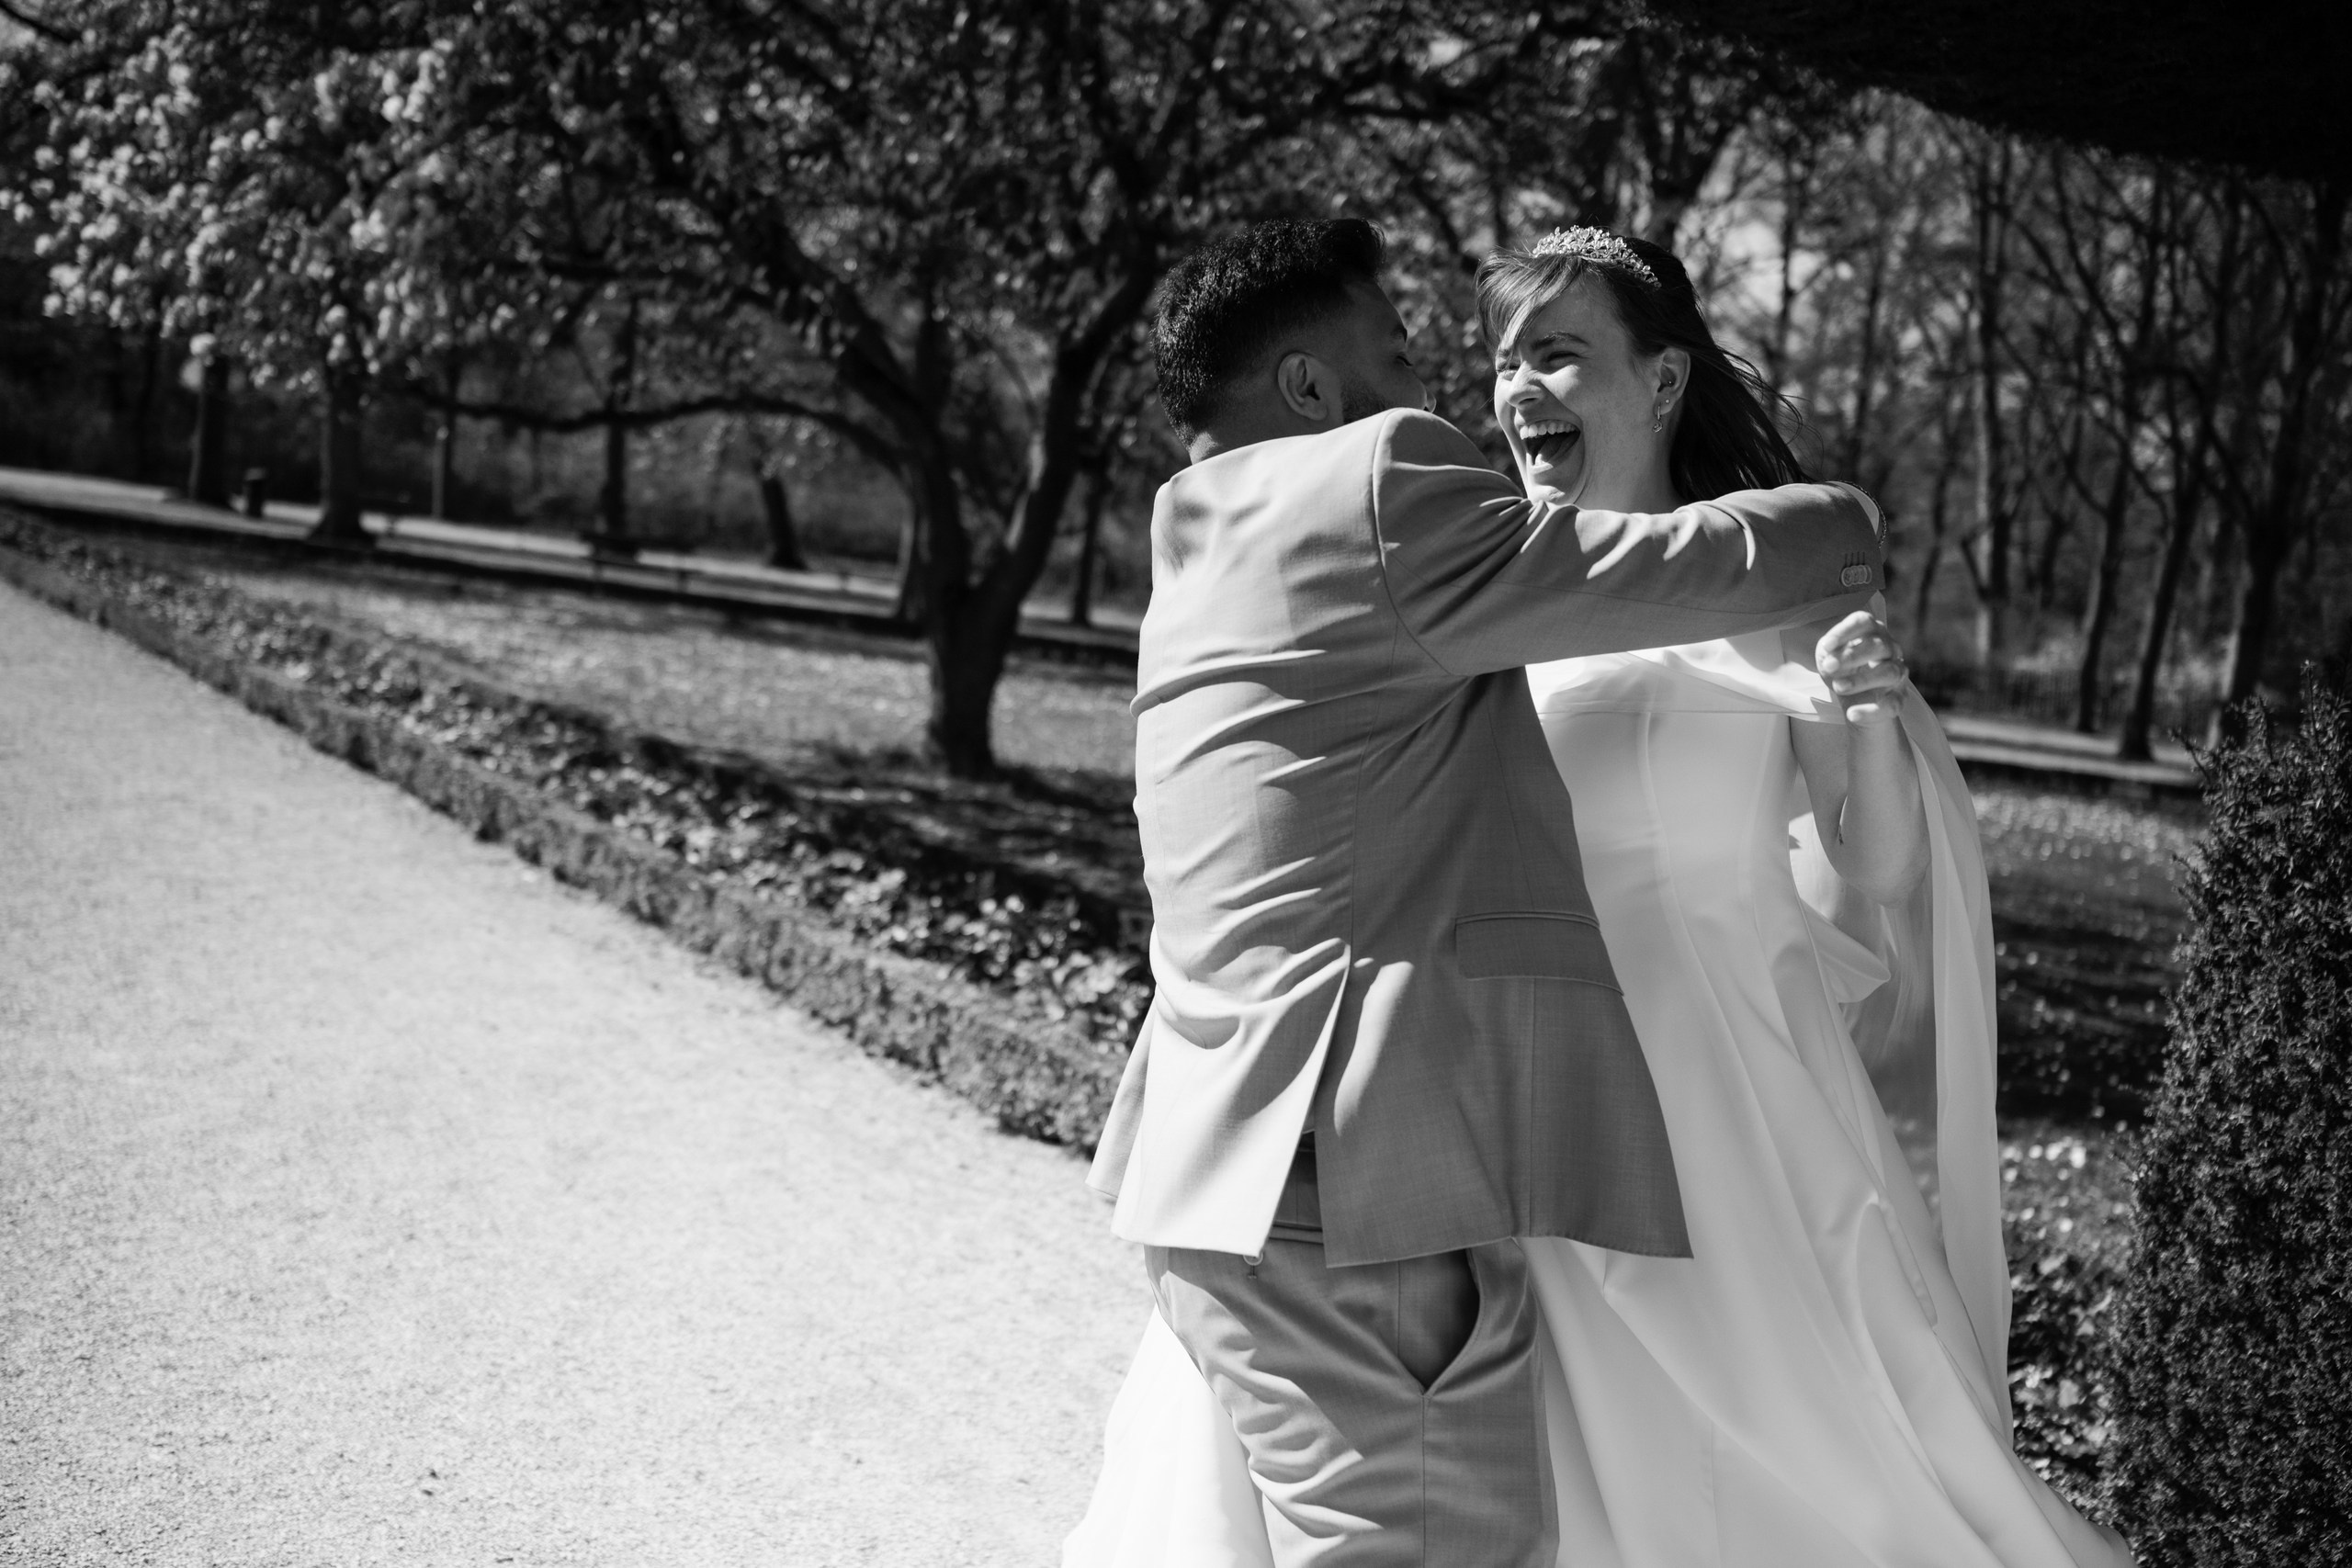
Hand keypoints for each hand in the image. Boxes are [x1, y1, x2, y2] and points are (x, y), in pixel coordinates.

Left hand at [1815, 609, 1908, 726]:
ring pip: (1889, 673)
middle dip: (1852, 656)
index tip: (1826, 646)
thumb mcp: (1830, 656)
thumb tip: (1831, 660)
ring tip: (1838, 687)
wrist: (1856, 699)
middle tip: (1828, 667)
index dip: (1845, 631)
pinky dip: (1871, 711)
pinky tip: (1852, 714)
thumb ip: (1830, 652)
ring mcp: (1897, 673)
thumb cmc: (1843, 668)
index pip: (1864, 622)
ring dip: (1861, 680)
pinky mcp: (1898, 698)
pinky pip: (1892, 704)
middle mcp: (1890, 650)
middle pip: (1879, 646)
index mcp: (1872, 633)